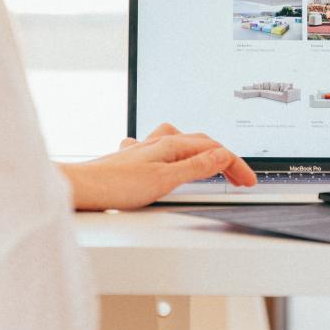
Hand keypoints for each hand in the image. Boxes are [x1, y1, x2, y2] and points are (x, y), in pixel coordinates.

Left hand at [59, 123, 255, 210]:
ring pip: (181, 142)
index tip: (248, 181)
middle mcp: (158, 142)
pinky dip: (176, 155)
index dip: (235, 165)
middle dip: (224, 158)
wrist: (81, 188)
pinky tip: (169, 161)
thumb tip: (223, 155)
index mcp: (170, 144)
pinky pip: (162, 150)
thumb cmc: (115, 185)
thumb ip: (196, 167)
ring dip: (201, 152)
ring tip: (212, 164)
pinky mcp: (133, 161)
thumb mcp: (165, 180)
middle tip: (239, 178)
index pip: (214, 150)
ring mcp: (145, 150)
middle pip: (201, 143)